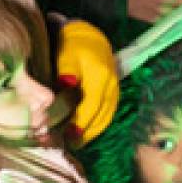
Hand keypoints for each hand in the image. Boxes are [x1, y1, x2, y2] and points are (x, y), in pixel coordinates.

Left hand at [54, 19, 119, 141]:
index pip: (92, 105)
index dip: (80, 122)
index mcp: (100, 76)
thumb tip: (66, 83)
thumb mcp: (66, 54)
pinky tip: (86, 132)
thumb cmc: (73, 45)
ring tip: (77, 143)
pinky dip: (98, 124)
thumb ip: (67, 70)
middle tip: (70, 145)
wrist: (89, 37)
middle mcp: (111, 86)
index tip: (68, 135)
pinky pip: (108, 113)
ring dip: (93, 131)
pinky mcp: (113, 93)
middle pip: (101, 115)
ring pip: (106, 116)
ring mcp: (114, 90)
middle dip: (86, 132)